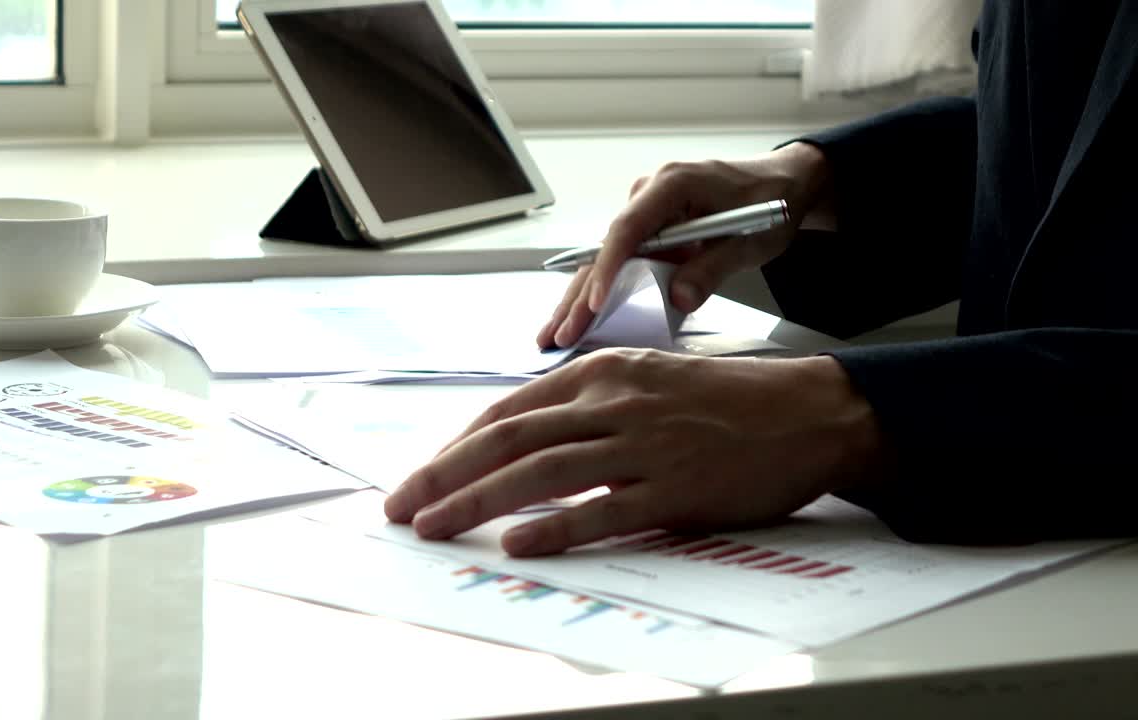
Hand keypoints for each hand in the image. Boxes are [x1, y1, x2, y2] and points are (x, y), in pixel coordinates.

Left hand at [383, 349, 884, 556]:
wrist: (802, 412)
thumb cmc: (721, 401)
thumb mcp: (643, 382)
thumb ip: (585, 407)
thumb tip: (526, 440)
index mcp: (600, 374)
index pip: (508, 412)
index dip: (456, 446)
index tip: (423, 475)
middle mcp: (612, 404)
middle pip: (508, 440)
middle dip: (444, 475)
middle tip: (402, 506)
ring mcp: (642, 446)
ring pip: (542, 475)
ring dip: (477, 502)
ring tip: (435, 527)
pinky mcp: (675, 489)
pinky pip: (604, 512)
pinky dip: (555, 529)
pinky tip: (518, 545)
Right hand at [538, 141, 833, 348]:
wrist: (784, 183)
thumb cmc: (770, 201)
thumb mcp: (750, 239)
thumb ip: (712, 268)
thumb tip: (679, 299)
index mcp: (671, 184)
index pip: (627, 229)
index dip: (608, 269)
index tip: (595, 304)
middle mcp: (649, 194)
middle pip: (606, 250)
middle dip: (579, 296)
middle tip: (557, 335)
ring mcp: (647, 211)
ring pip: (606, 260)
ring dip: (580, 299)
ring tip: (553, 335)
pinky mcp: (651, 229)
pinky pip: (621, 262)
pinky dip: (600, 292)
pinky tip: (577, 319)